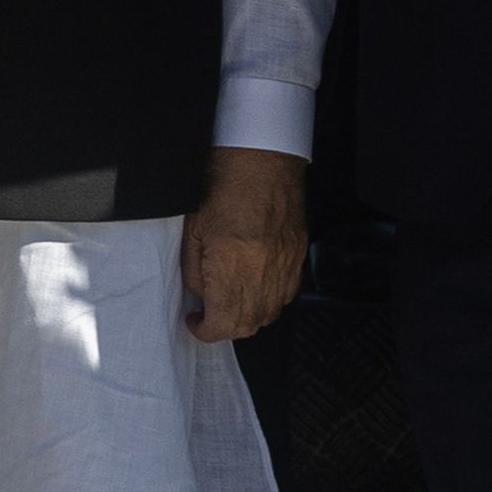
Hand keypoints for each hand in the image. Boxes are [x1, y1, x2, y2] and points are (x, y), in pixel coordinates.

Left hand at [182, 142, 310, 340]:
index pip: (223, 322)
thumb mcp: (194, 231)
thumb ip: (194, 272)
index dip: (206, 331)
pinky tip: (256, 287)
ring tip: (232, 302)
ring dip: (249, 317)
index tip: (196, 323)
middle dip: (226, 327)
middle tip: (210, 316)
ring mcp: (285, 264)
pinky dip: (270, 300)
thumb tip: (200, 296)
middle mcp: (263, 270)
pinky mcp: (298, 254)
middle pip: (248, 325)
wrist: (262, 160)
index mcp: (232, 264)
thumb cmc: (226, 186)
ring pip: (270, 314)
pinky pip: (287, 293)